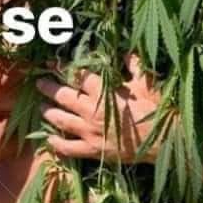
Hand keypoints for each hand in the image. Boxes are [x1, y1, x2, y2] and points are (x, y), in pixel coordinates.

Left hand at [37, 54, 160, 163]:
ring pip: (61, 120)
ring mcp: (90, 132)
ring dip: (48, 112)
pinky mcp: (93, 150)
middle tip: (38, 83)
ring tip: (41, 107)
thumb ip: (134, 65)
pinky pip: (68, 148)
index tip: (49, 63)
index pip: (77, 76)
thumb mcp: (146, 82)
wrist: (165, 140)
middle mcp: (92, 110)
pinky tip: (49, 139)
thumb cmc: (156, 108)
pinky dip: (56, 143)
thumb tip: (125, 52)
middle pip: (63, 96)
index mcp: (103, 91)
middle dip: (48, 88)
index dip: (61, 68)